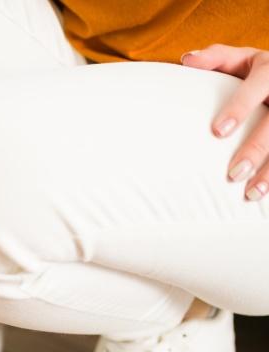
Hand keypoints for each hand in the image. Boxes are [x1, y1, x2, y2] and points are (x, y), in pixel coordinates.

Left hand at [182, 45, 268, 200]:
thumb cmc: (257, 70)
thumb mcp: (241, 59)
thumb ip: (216, 58)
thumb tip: (187, 60)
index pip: (257, 87)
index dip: (239, 108)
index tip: (217, 132)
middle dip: (256, 148)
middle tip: (233, 173)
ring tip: (251, 194)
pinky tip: (264, 196)